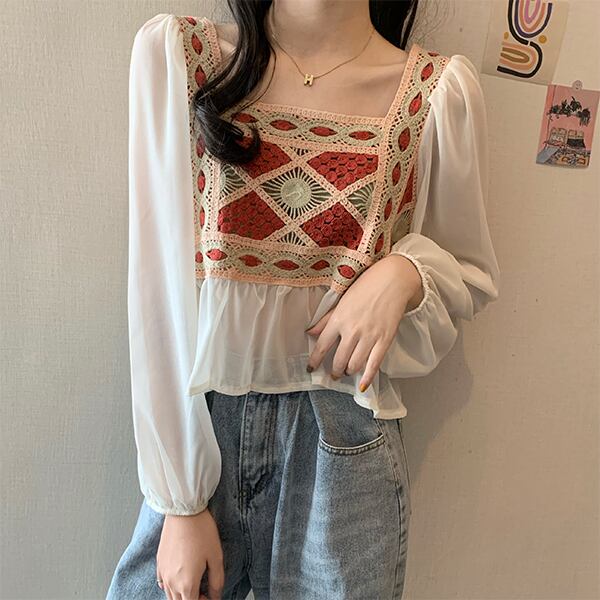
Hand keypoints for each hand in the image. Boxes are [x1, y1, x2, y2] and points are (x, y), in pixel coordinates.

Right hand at [157, 508, 223, 599]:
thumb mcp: (216, 557)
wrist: (184, 510)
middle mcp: (171, 582)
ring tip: (194, 583)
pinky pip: (162, 583)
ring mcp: (163, 572)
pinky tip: (180, 577)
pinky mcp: (159, 562)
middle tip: (204, 591)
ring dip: (181, 595)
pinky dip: (171, 586)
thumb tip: (216, 595)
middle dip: (193, 599)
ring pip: (170, 596)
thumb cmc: (201, 530)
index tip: (210, 595)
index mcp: (187, 583)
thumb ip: (216, 581)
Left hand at [305, 254, 423, 391]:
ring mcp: (369, 336)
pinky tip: (363, 386)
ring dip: (349, 371)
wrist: (392, 280)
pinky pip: (374, 364)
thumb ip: (326, 319)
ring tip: (348, 371)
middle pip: (339, 359)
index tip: (311, 369)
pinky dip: (367, 378)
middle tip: (334, 374)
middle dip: (335, 370)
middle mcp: (351, 330)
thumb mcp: (341, 300)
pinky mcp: (384, 340)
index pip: (321, 346)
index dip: (315, 360)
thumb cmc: (366, 286)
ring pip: (354, 364)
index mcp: (338, 319)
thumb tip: (310, 332)